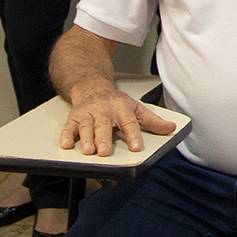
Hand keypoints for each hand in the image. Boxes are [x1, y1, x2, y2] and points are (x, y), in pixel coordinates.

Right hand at [59, 81, 176, 156]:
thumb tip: (170, 128)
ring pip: (86, 127)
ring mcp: (88, 114)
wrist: (92, 86)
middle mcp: (104, 111)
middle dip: (104, 139)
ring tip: (89, 151)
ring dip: (86, 139)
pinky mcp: (73, 118)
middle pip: (104, 126)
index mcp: (121, 108)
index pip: (129, 122)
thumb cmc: (115, 101)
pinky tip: (66, 144)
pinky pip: (68, 127)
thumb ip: (152, 121)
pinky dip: (66, 136)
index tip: (136, 147)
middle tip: (105, 152)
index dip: (134, 135)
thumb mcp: (136, 107)